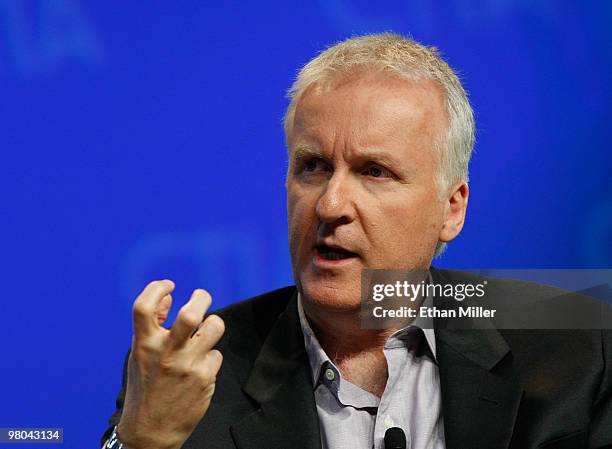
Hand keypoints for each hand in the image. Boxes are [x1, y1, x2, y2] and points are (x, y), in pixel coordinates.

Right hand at [117, 280, 224, 448]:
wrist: (151, 432)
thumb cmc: (145, 387)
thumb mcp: (140, 354)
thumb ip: (153, 324)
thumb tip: (169, 295)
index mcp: (144, 344)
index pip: (144, 306)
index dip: (157, 288)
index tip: (169, 285)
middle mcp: (166, 353)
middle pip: (191, 313)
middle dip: (202, 297)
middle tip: (201, 297)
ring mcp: (187, 365)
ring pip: (214, 327)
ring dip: (213, 324)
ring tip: (206, 331)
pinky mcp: (205, 378)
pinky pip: (216, 355)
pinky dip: (210, 357)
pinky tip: (200, 368)